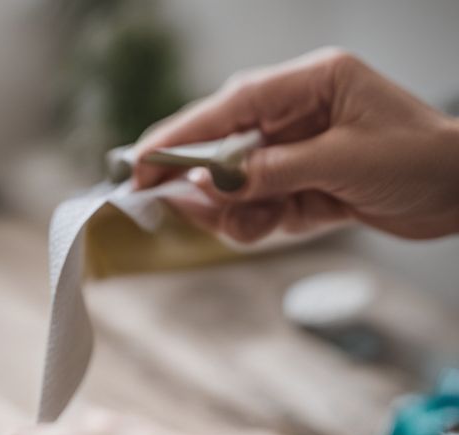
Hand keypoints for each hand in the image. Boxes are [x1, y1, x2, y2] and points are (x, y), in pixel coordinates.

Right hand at [133, 48, 458, 242]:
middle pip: (216, 145)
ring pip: (228, 185)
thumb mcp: (344, 162)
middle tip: (184, 208)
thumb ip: (271, 172)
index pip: (226, 106)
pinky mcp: (296, 185)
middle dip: (202, 183)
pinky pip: (251, 208)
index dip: (177, 137)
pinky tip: (280, 225)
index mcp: (308, 83)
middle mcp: (294, 113)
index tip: (138, 166)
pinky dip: (253, 224)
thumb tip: (208, 182)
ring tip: (260, 223)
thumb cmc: (422, 160)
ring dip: (232, 212)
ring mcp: (292, 151)